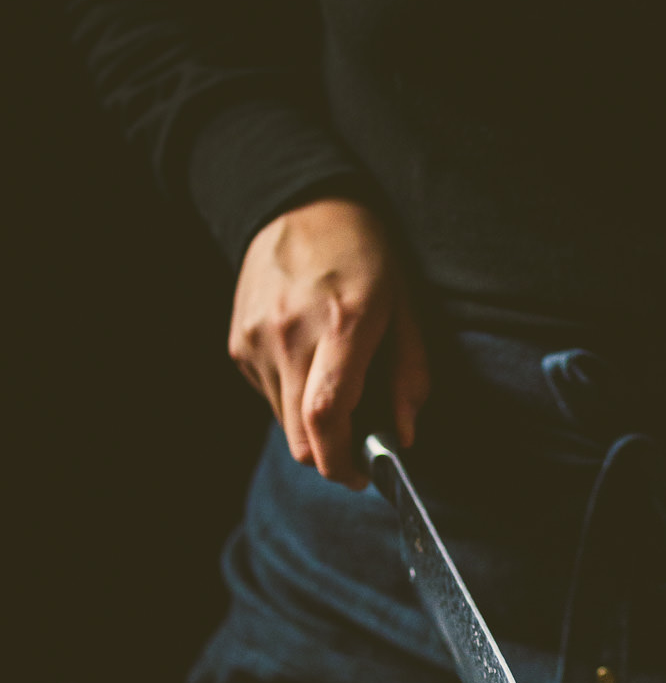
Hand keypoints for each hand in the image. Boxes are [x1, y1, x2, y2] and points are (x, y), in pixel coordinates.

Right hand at [228, 198, 429, 486]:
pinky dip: (291, 396)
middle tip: (356, 449)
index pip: (326, 415)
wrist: (299, 205)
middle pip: (300, 435)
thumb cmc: (365, 256)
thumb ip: (409, 376)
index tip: (361, 477)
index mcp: (342, 324)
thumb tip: (404, 435)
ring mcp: (257, 340)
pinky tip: (307, 361)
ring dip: (311, 424)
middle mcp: (291, 335)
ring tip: (334, 384)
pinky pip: (267, 395)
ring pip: (283, 421)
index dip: (341, 460)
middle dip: (330, 456)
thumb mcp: (406, 308)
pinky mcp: (238, 344)